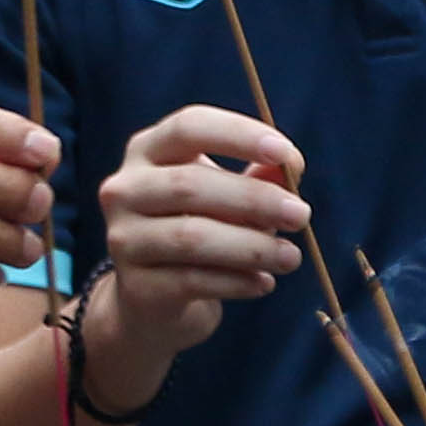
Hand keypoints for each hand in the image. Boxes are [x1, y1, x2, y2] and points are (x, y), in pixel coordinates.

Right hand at [91, 105, 312, 383]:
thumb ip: (259, 178)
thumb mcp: (229, 198)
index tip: (286, 154)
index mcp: (149, 150)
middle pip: (190, 184)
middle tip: (301, 215)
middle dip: (255, 199)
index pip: (189, 126)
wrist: (153, 299)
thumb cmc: (200, 229)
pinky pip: (191, 280)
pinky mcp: (135, 286)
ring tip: (291, 257)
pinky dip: (236, 281)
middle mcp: (125, 189)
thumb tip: (290, 167)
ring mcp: (123, 239)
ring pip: (191, 237)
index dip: (238, 135)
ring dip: (252, 246)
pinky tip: (264, 282)